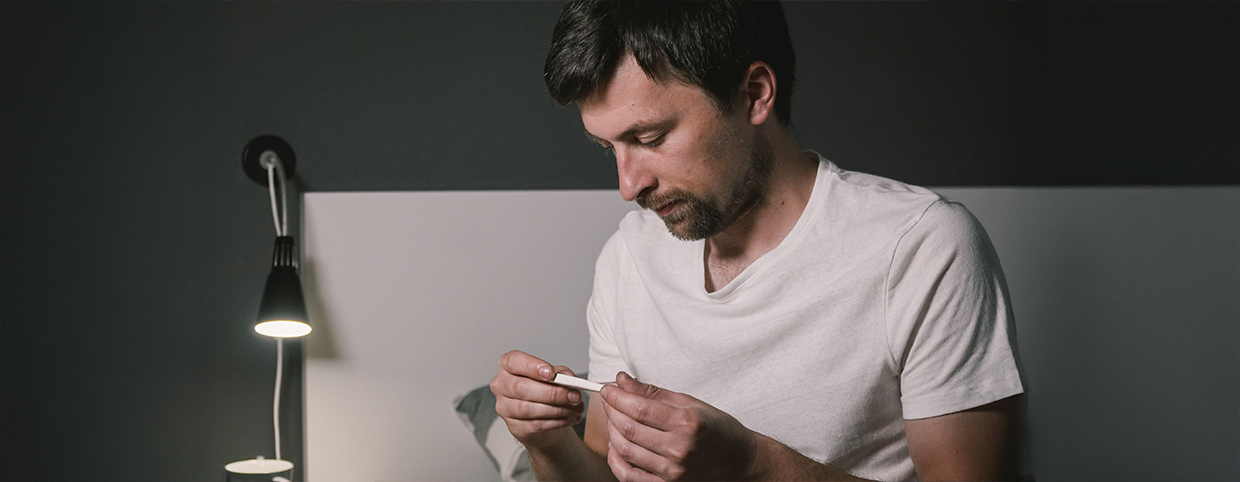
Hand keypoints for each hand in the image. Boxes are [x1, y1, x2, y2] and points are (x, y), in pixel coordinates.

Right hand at [490, 350, 585, 448]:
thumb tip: (570, 380)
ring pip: (528, 409)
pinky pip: (535, 424)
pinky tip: (569, 417)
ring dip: (558, 409)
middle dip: (553, 393)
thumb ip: (562, 374)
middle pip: (522, 388)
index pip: (514, 362)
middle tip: (574, 395)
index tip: (551, 374)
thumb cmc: (544, 390)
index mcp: (508, 366)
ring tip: (576, 408)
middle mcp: (502, 385)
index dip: (532, 367)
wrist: (543, 416)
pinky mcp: (514, 426)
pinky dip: (557, 421)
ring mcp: (505, 407)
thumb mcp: (555, 375)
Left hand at [599, 372, 758, 480]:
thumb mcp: (689, 403)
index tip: (608, 388)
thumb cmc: (717, 429)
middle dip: (611, 410)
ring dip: (611, 431)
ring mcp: (672, 471)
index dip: (617, 397)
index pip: (639, 408)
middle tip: (608, 399)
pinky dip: (615, 460)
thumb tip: (623, 381)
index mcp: (687, 423)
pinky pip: (629, 476)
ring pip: (625, 450)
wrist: (738, 460)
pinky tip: (615, 446)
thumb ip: (653, 392)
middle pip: (629, 428)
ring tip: (613, 418)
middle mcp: (679, 449)